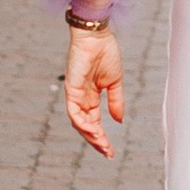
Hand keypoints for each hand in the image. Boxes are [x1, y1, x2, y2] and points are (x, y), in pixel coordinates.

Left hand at [64, 26, 123, 157]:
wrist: (98, 36)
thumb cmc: (106, 53)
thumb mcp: (115, 82)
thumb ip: (116, 101)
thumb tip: (118, 121)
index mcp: (91, 97)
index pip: (94, 122)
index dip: (102, 136)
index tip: (111, 150)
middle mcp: (81, 98)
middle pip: (86, 126)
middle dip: (96, 141)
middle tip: (107, 153)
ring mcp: (75, 95)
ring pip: (79, 122)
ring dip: (90, 135)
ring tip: (103, 145)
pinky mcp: (71, 89)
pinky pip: (74, 111)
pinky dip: (82, 123)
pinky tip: (93, 131)